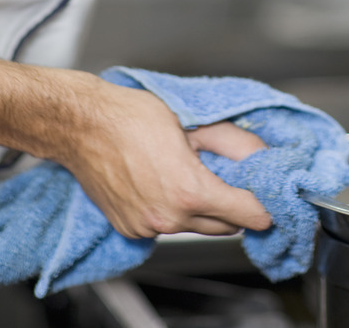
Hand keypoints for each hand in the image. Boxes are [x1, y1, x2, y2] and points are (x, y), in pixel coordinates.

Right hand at [58, 77, 270, 238]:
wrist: (81, 126)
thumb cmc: (131, 118)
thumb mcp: (195, 123)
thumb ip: (236, 144)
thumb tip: (264, 158)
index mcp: (190, 192)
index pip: (250, 216)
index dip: (264, 205)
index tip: (268, 196)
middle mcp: (169, 218)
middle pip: (228, 227)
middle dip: (235, 205)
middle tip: (228, 178)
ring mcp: (148, 228)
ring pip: (198, 228)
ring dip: (204, 210)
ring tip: (188, 175)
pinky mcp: (131, 230)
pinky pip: (168, 228)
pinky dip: (174, 212)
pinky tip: (162, 184)